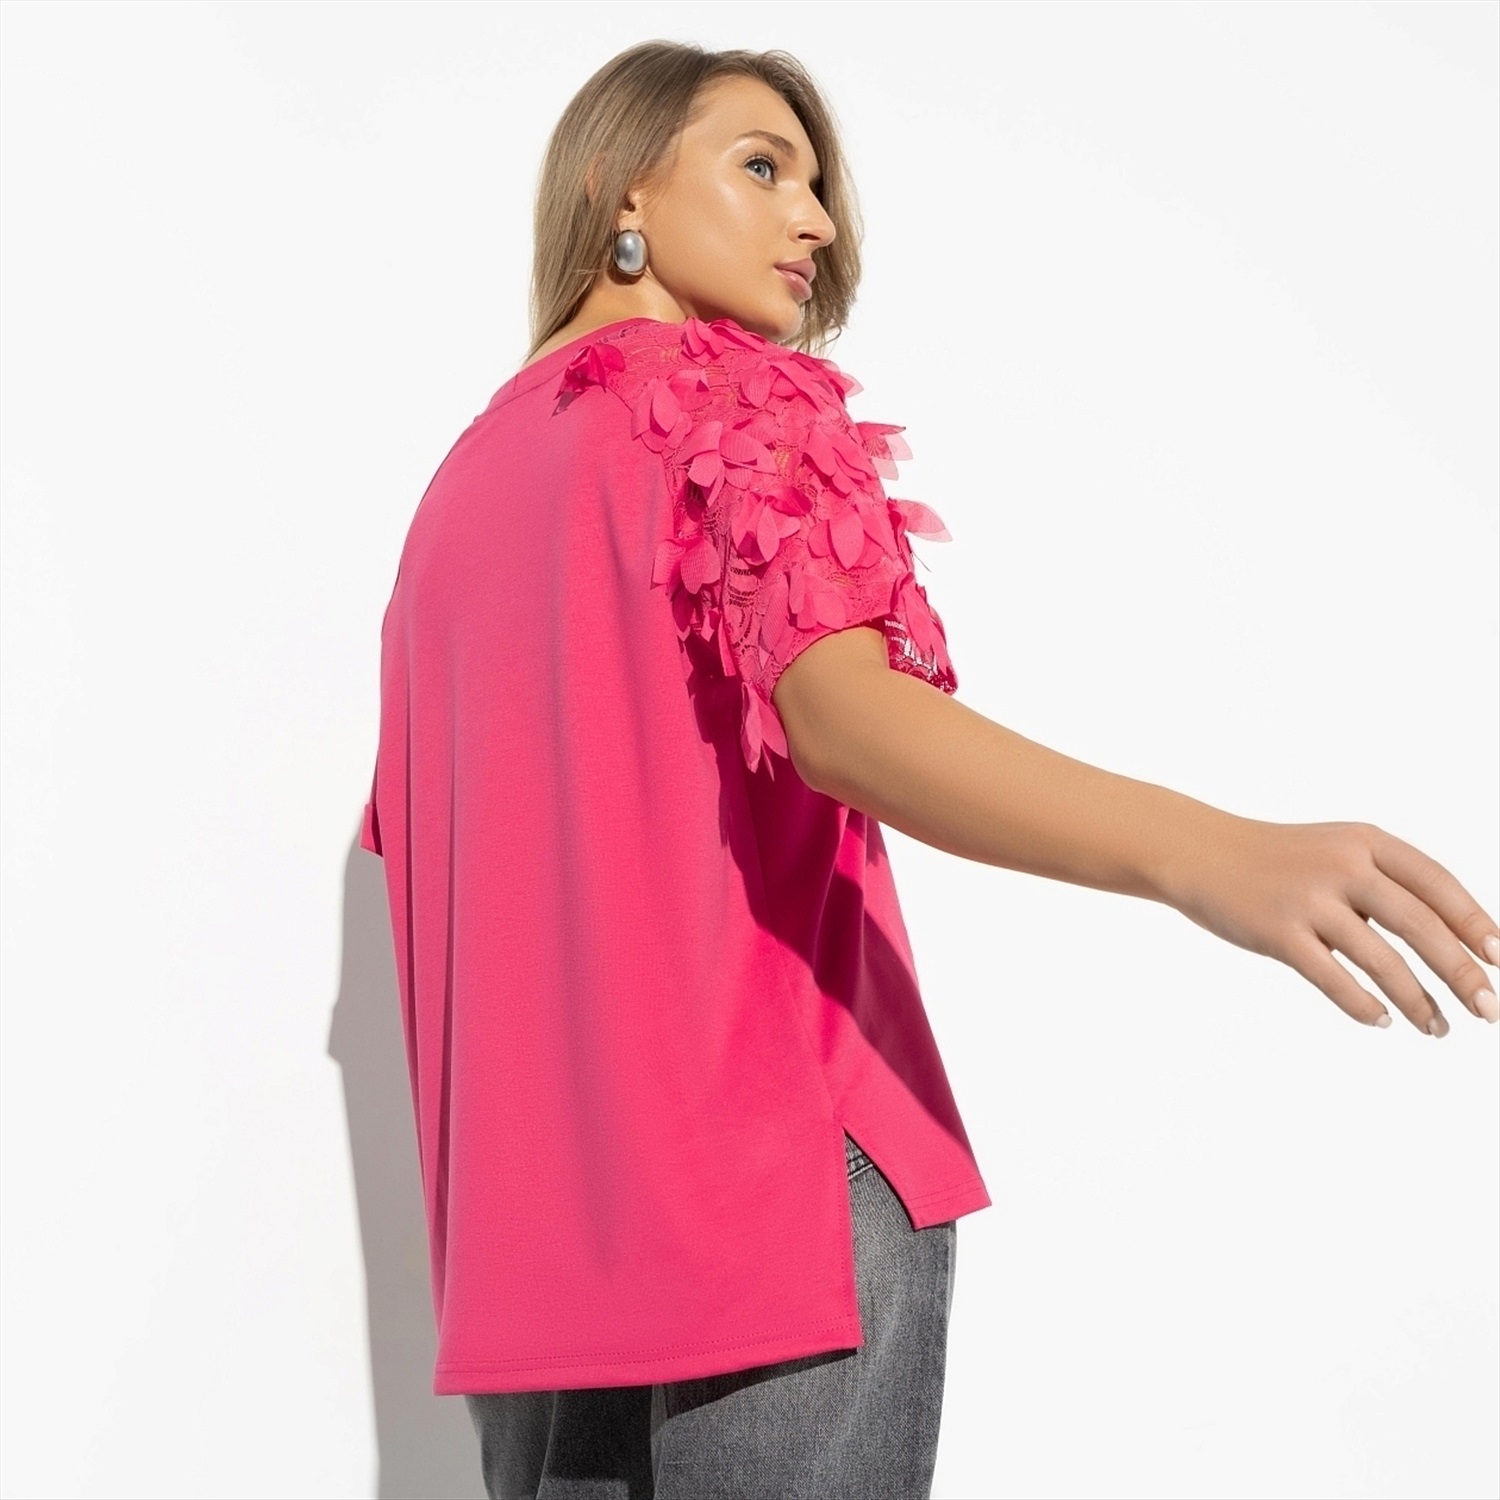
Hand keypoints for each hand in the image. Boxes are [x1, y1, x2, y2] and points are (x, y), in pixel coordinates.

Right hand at [1162, 816, 1498, 1033]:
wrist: (1197, 851)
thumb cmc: (1275, 860)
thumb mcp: (1335, 851)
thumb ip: (1383, 883)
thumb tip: (1452, 940)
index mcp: (1365, 842)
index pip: (1438, 884)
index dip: (1475, 923)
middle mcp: (1342, 866)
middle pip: (1421, 926)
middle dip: (1462, 973)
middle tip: (1489, 1010)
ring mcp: (1308, 899)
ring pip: (1382, 961)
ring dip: (1418, 1001)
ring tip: (1437, 1028)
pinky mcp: (1277, 932)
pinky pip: (1333, 979)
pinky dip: (1364, 1006)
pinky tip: (1381, 1020)